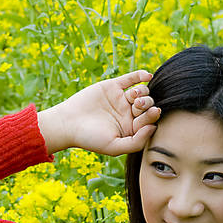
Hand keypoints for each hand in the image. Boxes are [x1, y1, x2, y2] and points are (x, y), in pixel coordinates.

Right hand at [37, 70, 160, 155]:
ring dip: (143, 92)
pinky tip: (147, 75)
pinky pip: (130, 78)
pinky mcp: (113, 86)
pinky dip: (140, 75)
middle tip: (138, 106)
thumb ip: (136, 142)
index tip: (151, 113)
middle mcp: (128, 113)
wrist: (68, 123)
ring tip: (135, 96)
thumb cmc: (90, 138)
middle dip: (148, 104)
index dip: (152, 116)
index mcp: (130, 128)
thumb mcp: (114, 147)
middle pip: (147, 105)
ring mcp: (121, 99)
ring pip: (141, 92)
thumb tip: (154, 128)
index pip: (148, 121)